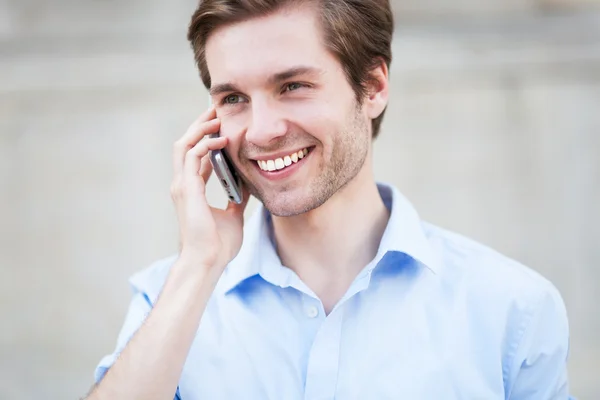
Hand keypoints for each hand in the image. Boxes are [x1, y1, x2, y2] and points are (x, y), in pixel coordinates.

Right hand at [170, 107, 248, 271]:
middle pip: (186, 144)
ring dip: (199, 128)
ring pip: (184, 145)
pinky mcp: (186, 189)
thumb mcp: (234, 214)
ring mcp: (182, 186)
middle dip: (199, 125)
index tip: (221, 124)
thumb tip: (250, 183)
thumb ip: (237, 197)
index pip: (196, 156)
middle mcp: (183, 184)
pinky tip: (221, 139)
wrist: (207, 261)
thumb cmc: (218, 245)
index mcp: (192, 189)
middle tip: (216, 109)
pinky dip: (205, 144)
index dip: (207, 138)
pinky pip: (191, 157)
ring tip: (216, 116)